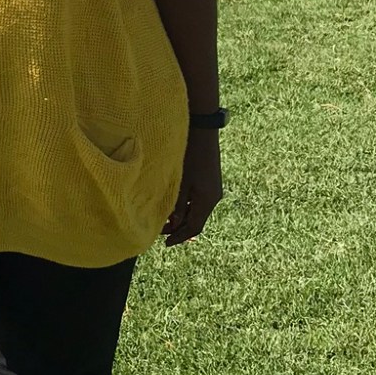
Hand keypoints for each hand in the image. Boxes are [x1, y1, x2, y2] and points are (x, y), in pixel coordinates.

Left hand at [161, 130, 221, 246]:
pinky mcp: (210, 181)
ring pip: (197, 211)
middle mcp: (213, 197)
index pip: (194, 227)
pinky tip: (174, 204)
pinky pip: (198, 201)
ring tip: (165, 219)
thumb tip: (174, 224)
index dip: (179, 237)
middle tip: (161, 232)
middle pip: (196, 220)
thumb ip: (178, 205)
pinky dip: (186, 207)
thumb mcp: (181, 182)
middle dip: (179, 228)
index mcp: (207, 200)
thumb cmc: (189, 155)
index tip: (165, 243)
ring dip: (182, 217)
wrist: (202, 131)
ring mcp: (213, 189)